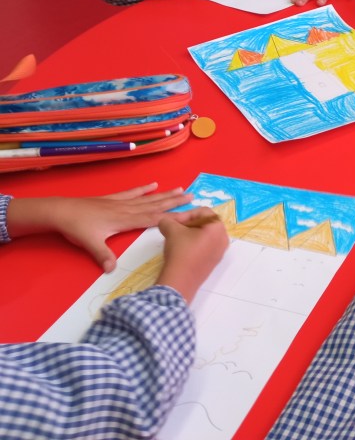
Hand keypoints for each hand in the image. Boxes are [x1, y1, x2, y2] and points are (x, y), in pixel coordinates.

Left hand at [6, 182, 192, 272]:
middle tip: (192, 196)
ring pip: (147, 198)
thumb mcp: (90, 244)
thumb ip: (103, 256)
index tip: (189, 214)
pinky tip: (153, 185)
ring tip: (180, 189)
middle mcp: (127, 209)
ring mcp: (120, 203)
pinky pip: (132, 193)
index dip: (171, 217)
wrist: (61, 211)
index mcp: (125, 220)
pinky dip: (144, 189)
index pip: (153, 219)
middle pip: (155, 205)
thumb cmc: (77, 228)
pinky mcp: (113, 199)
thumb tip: (112, 270)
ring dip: (164, 195)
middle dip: (174, 202)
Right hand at [156, 208, 228, 302]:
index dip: (185, 214)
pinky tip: (181, 251)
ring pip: (205, 235)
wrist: (180, 281)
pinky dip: (194, 244)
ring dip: (190, 234)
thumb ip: (168, 221)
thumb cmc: (180, 251)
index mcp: (218, 227)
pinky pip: (205, 247)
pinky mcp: (214, 262)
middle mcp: (224, 238)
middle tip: (174, 230)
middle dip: (188, 224)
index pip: (203, 212)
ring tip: (176, 240)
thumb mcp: (171, 230)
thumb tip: (166, 222)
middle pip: (206, 223)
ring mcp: (220, 251)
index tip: (173, 222)